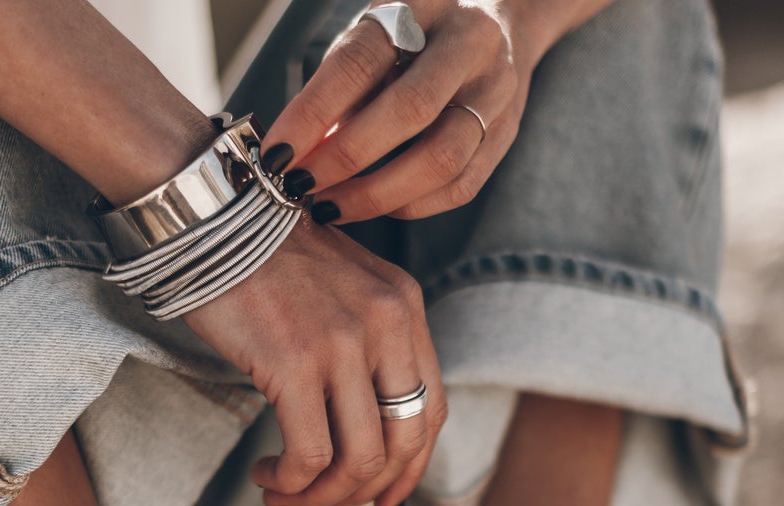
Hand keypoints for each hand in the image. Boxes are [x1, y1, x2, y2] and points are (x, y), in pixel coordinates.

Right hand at [182, 218, 446, 505]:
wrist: (210, 212)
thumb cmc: (264, 258)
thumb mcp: (341, 290)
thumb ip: (365, 345)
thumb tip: (364, 430)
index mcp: (405, 307)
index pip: (431, 412)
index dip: (411, 470)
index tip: (382, 501)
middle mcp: (386, 324)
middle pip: (402, 445)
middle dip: (363, 491)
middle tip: (322, 499)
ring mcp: (343, 343)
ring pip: (358, 460)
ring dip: (320, 494)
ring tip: (285, 491)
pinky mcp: (294, 362)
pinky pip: (309, 454)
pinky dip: (291, 482)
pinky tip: (266, 475)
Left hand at [260, 1, 542, 222]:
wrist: (504, 17)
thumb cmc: (418, 30)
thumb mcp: (376, 31)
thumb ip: (341, 83)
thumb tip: (298, 150)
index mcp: (425, 3)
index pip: (362, 61)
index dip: (315, 111)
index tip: (277, 153)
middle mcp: (470, 43)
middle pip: (410, 110)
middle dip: (346, 158)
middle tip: (300, 186)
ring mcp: (496, 91)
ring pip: (441, 158)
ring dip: (377, 194)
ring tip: (330, 207)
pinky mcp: (506, 134)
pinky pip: (459, 186)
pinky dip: (411, 205)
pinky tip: (375, 207)